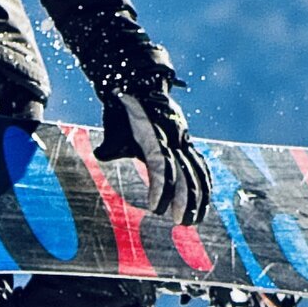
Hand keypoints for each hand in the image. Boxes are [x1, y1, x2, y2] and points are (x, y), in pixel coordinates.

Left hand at [95, 84, 210, 226]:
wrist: (139, 84)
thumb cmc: (122, 110)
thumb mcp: (114, 125)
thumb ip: (112, 142)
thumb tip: (101, 153)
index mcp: (156, 137)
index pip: (163, 167)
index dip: (160, 189)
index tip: (154, 208)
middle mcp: (174, 139)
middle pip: (185, 173)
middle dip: (184, 200)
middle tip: (178, 222)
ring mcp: (183, 140)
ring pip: (197, 171)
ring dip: (198, 198)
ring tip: (193, 221)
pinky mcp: (186, 142)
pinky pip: (200, 164)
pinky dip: (204, 183)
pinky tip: (206, 200)